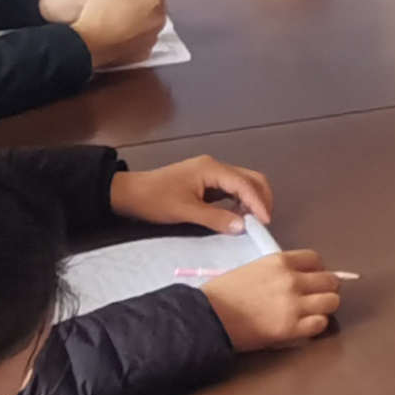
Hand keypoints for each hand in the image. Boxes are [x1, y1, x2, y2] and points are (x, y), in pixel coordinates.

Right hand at [69, 0, 168, 68]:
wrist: (91, 44)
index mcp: (155, 1)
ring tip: (124, 15)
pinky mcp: (145, 52)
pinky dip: (139, 32)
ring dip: (144, 15)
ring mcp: (154, 38)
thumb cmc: (102, 12)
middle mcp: (160, 20)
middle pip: (159, 3)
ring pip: (153, 20)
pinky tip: (124, 31)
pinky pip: (146, 36)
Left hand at [111, 155, 274, 231]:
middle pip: (250, 178)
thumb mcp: (185, 212)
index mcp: (212, 169)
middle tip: (262, 223)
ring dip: (251, 201)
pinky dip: (241, 202)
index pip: (245, 184)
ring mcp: (212, 173)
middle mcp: (216, 167)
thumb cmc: (155, 200)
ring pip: (243, 184)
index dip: (258, 203)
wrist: (129, 193)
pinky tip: (238, 217)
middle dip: (261, 199)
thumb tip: (243, 227)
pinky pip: (232, 190)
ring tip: (252, 223)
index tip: (265, 223)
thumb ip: (215, 218)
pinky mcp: (207, 183)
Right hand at [203, 250, 344, 350]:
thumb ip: (278, 271)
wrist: (207, 317)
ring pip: (332, 301)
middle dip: (326, 289)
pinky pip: (321, 324)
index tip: (312, 279)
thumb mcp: (253, 269)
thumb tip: (299, 278)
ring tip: (312, 313)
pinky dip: (316, 325)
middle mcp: (291, 280)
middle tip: (316, 298)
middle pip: (330, 280)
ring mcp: (294, 304)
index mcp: (280, 262)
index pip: (316, 259)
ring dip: (324, 307)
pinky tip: (304, 326)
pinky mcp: (292, 328)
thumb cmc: (224, 293)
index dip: (318, 270)